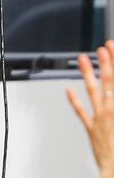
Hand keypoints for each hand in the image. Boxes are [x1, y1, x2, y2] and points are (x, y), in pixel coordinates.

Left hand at [68, 40, 113, 177]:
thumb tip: (113, 92)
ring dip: (88, 73)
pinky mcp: (92, 129)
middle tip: (104, 47)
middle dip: (108, 63)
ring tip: (83, 58)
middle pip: (110, 82)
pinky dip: (75, 100)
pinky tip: (69, 89)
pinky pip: (82, 112)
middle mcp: (112, 111)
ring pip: (93, 91)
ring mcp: (101, 119)